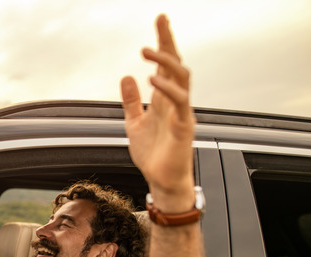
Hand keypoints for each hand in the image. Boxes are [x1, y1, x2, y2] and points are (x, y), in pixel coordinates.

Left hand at [120, 14, 195, 212]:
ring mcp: (182, 113)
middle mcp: (176, 102)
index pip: (166, 65)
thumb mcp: (134, 123)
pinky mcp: (183, 127)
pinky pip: (179, 103)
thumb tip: (127, 76)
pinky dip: (167, 89)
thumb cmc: (153, 155)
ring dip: (165, 63)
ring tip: (147, 51)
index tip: (159, 20)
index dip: (163, 43)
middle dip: (169, 42)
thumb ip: (131, 100)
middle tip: (160, 21)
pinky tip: (153, 79)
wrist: (161, 182)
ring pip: (181, 79)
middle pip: (177, 64)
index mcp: (165, 100)